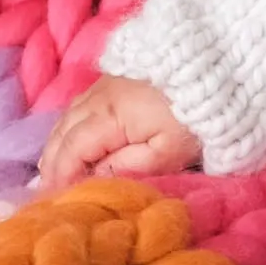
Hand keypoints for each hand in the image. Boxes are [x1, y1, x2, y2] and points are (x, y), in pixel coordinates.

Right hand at [37, 75, 199, 190]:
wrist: (219, 65)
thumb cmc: (196, 116)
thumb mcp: (168, 150)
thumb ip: (128, 166)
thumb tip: (93, 176)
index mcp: (108, 115)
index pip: (72, 149)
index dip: (60, 175)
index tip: (52, 199)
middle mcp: (98, 96)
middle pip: (63, 131)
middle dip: (52, 161)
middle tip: (46, 190)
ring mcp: (105, 82)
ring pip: (68, 116)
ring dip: (59, 143)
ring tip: (54, 170)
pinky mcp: (116, 76)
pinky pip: (80, 105)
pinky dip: (71, 126)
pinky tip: (73, 140)